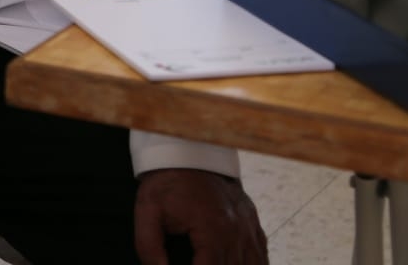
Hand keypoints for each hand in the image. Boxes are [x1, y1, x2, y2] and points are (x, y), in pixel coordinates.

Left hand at [133, 168, 267, 263]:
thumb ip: (149, 248)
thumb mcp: (147, 211)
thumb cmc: (167, 184)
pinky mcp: (254, 226)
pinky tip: (234, 264)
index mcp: (213, 230)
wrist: (188, 154)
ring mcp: (250, 230)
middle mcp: (238, 233)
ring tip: (212, 262)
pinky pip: (261, 258)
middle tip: (195, 261)